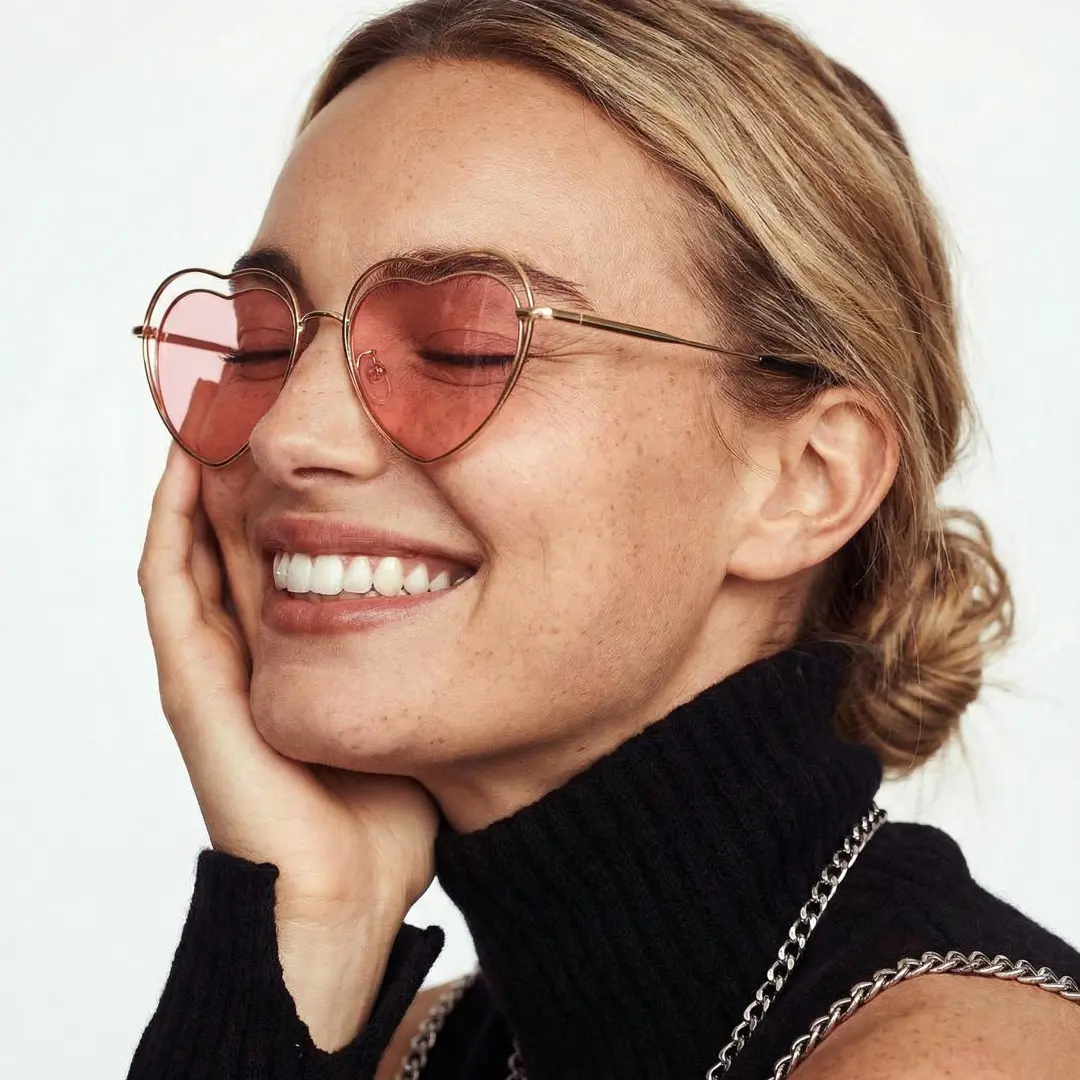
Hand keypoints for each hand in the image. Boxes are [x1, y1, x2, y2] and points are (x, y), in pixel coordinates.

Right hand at [138, 438, 439, 1046]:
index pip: (274, 535)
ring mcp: (211, 656)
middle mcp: (240, 640)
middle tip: (249, 377)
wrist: (344, 890)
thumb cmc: (386, 804)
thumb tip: (486, 583)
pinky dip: (174, 518)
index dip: (281, 472)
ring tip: (211, 393)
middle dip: (236, 451)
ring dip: (197, 466)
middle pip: (228, 522)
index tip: (309, 412)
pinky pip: (170, 580)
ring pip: (191, 536)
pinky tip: (189, 461)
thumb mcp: (419, 700)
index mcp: (287, 644)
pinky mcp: (193, 679)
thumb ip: (431, 645)